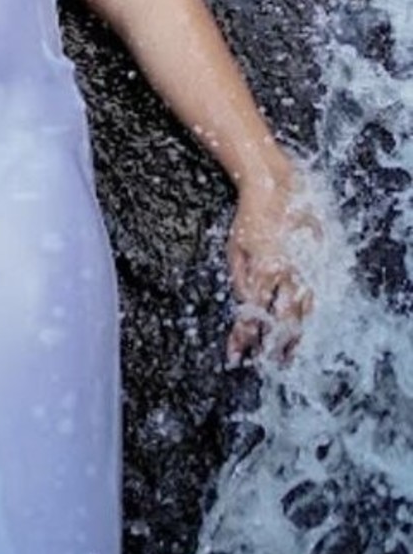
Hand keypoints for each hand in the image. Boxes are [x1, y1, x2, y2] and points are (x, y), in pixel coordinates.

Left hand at [225, 158, 320, 366]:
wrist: (279, 190)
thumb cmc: (250, 219)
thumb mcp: (235, 249)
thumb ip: (239, 280)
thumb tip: (244, 307)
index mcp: (263, 271)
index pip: (251, 316)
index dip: (243, 339)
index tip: (236, 355)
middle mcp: (287, 274)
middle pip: (282, 322)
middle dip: (274, 347)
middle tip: (268, 364)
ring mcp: (306, 269)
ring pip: (304, 314)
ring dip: (294, 337)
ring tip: (288, 354)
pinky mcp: (317, 264)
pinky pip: (315, 296)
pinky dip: (308, 315)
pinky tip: (303, 327)